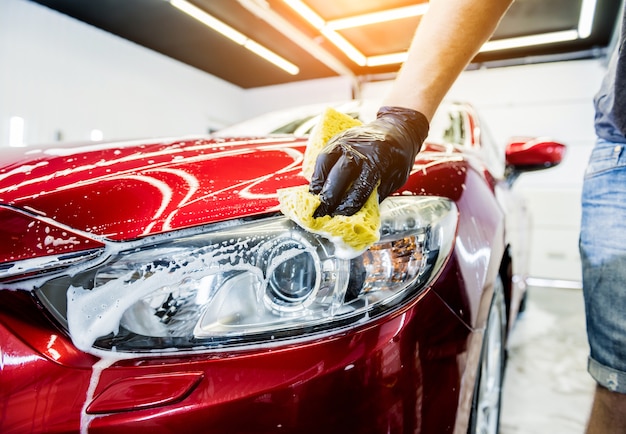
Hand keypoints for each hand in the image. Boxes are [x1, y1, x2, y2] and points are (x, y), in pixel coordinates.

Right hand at [309, 106, 428, 216]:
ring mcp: (346, 142)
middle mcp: (359, 150)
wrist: (397, 127)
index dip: (349, 205)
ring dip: (318, 183)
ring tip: (314, 199)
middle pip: (339, 176)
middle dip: (329, 197)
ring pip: (326, 163)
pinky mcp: (337, 138)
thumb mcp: (396, 178)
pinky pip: (323, 156)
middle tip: (322, 212)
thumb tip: (359, 213)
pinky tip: (317, 185)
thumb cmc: (398, 156)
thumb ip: (378, 193)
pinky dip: (318, 172)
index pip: (359, 188)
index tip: (341, 215)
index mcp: (378, 161)